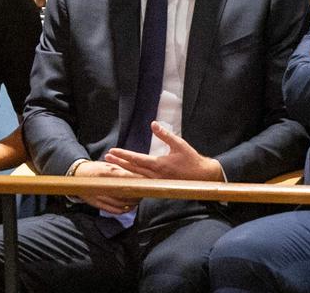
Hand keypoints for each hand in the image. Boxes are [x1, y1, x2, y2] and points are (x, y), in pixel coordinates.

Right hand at [72, 161, 141, 213]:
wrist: (77, 175)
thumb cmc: (95, 169)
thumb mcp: (107, 165)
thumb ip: (120, 170)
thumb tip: (137, 175)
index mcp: (104, 172)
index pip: (124, 177)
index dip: (136, 180)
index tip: (146, 182)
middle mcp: (101, 184)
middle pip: (124, 192)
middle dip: (136, 193)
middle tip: (144, 192)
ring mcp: (98, 196)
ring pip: (120, 203)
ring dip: (132, 202)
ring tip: (138, 199)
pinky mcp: (97, 204)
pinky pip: (113, 210)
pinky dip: (124, 210)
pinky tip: (130, 206)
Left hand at [105, 122, 223, 181]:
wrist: (202, 176)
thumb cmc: (191, 159)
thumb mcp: (179, 144)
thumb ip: (165, 134)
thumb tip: (153, 124)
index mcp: (159, 164)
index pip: (136, 159)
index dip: (123, 155)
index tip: (113, 151)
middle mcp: (155, 175)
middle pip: (132, 168)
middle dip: (118, 162)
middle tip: (107, 157)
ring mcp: (157, 181)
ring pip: (136, 175)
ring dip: (124, 169)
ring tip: (113, 164)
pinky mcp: (159, 184)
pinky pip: (142, 180)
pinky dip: (133, 176)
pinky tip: (128, 173)